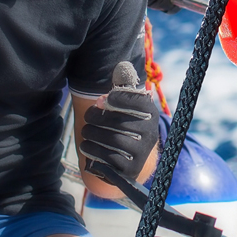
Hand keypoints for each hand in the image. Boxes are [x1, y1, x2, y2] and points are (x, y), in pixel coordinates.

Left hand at [79, 62, 160, 180]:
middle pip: (118, 123)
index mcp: (150, 114)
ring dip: (92, 135)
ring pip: (112, 141)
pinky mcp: (130, 170)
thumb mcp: (127, 103)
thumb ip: (123, 85)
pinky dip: (93, 152)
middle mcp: (150, 134)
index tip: (100, 100)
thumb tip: (121, 66)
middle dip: (96, 118)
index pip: (136, 101)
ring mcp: (142, 154)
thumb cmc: (123, 123)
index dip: (116, 98)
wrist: (129, 157)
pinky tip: (87, 146)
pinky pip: (108, 159)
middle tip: (87, 118)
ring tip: (86, 133)